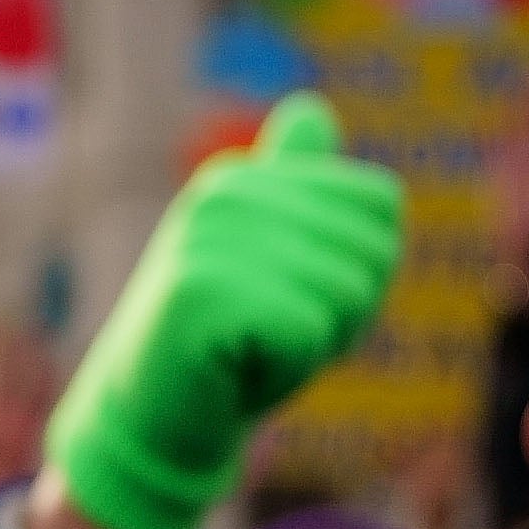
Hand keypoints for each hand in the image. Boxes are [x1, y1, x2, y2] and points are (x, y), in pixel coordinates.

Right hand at [37, 93, 403, 528]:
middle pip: (371, 253)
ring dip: (312, 345)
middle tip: (266, 337)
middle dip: (341, 314)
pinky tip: (233, 371)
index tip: (292, 296)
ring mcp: (209, 240)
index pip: (380, 205)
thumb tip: (313, 108)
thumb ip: (295, 190)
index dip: (360, 269)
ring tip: (247, 352)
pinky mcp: (203, 292)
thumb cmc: (222, 344)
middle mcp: (223, 194)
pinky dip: (286, 369)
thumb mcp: (268, 258)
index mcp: (241, 178)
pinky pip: (308, 332)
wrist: (149, 420)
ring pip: (346, 293)